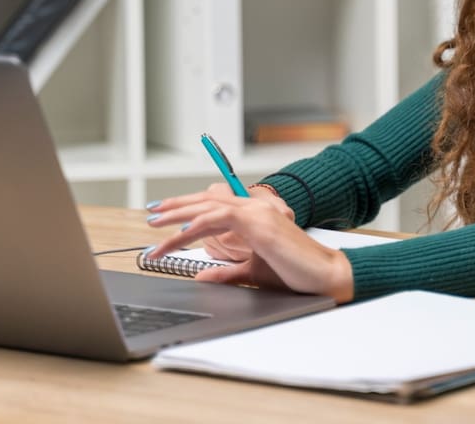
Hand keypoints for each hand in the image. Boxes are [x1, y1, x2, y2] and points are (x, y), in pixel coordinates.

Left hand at [145, 191, 353, 302]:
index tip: (164, 216)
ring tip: (156, 228)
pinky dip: (197, 225)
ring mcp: (257, 212)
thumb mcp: (252, 271)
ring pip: (208, 207)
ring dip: (178, 217)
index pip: (213, 205)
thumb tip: (203, 276)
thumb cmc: (295, 272)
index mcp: (254, 214)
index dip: (187, 208)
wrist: (323, 275)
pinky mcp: (258, 223)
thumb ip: (227, 271)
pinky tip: (180, 235)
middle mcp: (255, 207)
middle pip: (206, 200)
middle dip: (175, 208)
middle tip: (151, 215)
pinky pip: (219, 218)